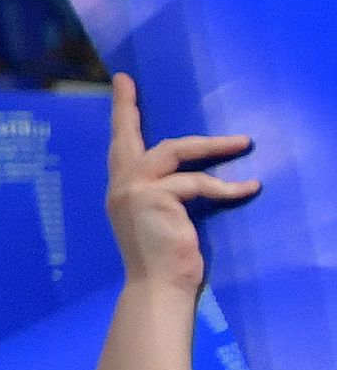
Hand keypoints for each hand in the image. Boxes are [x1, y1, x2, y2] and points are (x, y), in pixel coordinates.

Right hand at [103, 73, 260, 300]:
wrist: (158, 287)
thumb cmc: (163, 259)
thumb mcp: (158, 218)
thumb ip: (161, 193)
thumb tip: (189, 175)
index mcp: (121, 190)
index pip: (119, 146)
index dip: (122, 114)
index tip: (122, 82)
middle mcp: (121, 186)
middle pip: (131, 137)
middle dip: (130, 108)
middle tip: (128, 82)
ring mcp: (134, 190)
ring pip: (175, 151)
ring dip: (213, 146)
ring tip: (243, 143)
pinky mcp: (155, 198)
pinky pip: (198, 183)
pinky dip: (227, 187)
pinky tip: (249, 187)